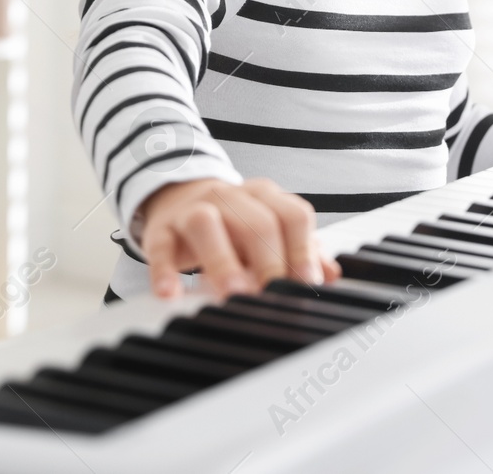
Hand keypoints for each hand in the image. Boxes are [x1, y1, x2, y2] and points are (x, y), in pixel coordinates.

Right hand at [136, 177, 342, 298]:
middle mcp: (231, 196)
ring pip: (207, 223)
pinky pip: (161, 245)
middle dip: (269, 261)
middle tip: (271, 296)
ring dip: (223, 260)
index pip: (293, 215)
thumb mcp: (268, 232)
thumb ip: (300, 251)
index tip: (307, 285)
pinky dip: (165, 270)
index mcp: (264, 196)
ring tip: (233, 293)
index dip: (303, 250)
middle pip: (257, 221)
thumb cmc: (232, 223)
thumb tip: (331, 275)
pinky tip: (171, 293)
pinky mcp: (162, 228)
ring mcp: (193, 209)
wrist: (179, 198)